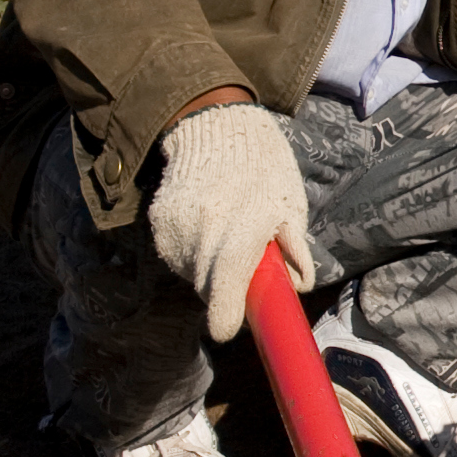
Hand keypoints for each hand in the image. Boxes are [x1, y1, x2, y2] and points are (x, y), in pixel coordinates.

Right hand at [145, 102, 310, 342]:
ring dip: (207, 269)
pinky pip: (175, 254)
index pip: (224, 286)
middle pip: (207, 288)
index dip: (225, 315)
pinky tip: (206, 225)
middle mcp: (203, 230)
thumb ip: (294, 248)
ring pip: (190, 273)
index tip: (227, 328)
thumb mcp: (291, 205)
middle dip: (224, 290)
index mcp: (241, 228)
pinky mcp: (158, 221)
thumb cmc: (265, 168)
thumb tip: (298, 285)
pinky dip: (190, 251)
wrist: (217, 127)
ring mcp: (175, 226)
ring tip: (226, 235)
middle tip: (243, 268)